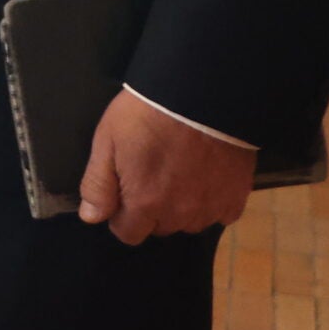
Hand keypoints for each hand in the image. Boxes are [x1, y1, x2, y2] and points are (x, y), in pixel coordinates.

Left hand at [77, 88, 255, 243]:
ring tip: (179, 172)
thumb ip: (98, 185)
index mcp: (145, 204)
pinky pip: (220, 213)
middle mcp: (179, 215)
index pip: (128, 234)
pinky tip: (205, 176)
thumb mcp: (107, 141)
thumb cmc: (147, 114)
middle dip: (150, 209)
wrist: (202, 95)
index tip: (124, 192)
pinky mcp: (236, 198)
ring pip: (189, 222)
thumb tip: (91, 217)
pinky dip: (211, 201)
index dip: (121, 215)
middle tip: (152, 173)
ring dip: (181, 207)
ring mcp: (211, 208)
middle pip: (159, 227)